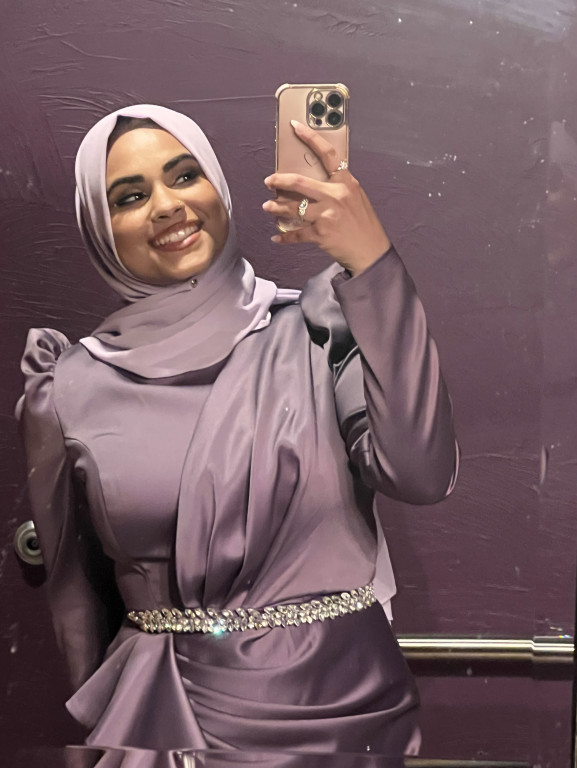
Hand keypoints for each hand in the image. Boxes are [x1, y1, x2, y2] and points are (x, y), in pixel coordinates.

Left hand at [262, 120, 390, 275]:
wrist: (371, 251)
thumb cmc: (364, 225)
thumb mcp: (355, 198)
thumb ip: (337, 187)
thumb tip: (311, 183)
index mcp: (346, 183)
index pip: (327, 154)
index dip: (310, 138)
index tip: (296, 127)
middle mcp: (335, 196)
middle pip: (300, 182)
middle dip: (280, 181)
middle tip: (269, 181)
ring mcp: (327, 215)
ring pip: (294, 208)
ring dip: (276, 208)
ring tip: (268, 207)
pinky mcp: (321, 234)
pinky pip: (296, 234)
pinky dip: (284, 237)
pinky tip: (277, 237)